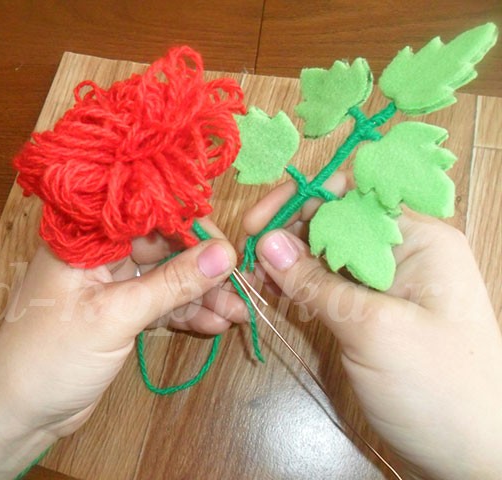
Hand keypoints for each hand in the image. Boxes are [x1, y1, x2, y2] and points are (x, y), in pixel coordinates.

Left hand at [0, 220, 244, 479]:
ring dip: (201, 295)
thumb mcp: (115, 317)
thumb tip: (226, 254)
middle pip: (164, 247)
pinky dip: (186, 313)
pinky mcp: (120, 312)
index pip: (147, 214)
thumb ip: (171, 284)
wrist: (18, 413)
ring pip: (166, 277)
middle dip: (204, 267)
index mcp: (86, 238)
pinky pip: (160, 303)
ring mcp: (110, 284)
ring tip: (238, 313)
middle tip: (242, 286)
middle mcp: (99, 253)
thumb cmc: (52, 356)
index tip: (229, 249)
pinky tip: (215, 324)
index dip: (191, 227)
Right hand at [244, 174, 501, 479]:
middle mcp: (403, 252)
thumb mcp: (372, 330)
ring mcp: (388, 284)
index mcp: (418, 238)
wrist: (473, 458)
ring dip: (289, 262)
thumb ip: (316, 282)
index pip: (352, 193)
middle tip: (247, 259)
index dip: (301, 199)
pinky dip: (301, 288)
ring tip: (254, 281)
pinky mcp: (373, 313)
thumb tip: (267, 240)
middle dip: (289, 233)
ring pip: (328, 255)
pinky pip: (331, 286)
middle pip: (335, 221)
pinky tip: (276, 296)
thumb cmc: (438, 389)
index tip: (257, 224)